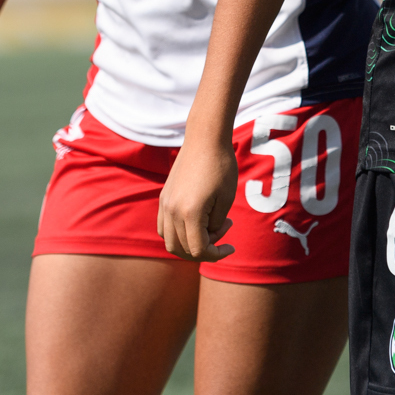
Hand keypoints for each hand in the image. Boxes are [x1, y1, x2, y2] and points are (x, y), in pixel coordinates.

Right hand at [158, 137, 238, 262]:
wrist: (205, 139)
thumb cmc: (221, 167)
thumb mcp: (226, 200)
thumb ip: (216, 225)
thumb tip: (209, 237)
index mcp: (190, 213)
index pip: (198, 250)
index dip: (216, 254)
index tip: (231, 246)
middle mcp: (172, 211)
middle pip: (182, 249)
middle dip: (204, 250)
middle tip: (223, 231)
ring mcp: (165, 205)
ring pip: (169, 241)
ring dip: (189, 244)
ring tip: (211, 228)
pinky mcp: (163, 198)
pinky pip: (164, 227)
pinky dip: (177, 234)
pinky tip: (196, 223)